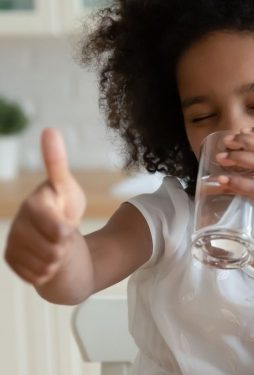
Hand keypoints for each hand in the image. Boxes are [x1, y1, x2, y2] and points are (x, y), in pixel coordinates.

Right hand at [4, 128, 85, 285]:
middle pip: (54, 251)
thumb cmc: (64, 208)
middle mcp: (17, 222)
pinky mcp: (11, 259)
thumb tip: (49, 130)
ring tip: (55, 247)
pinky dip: (47, 272)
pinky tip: (46, 259)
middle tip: (63, 237)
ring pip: (45, 265)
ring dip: (57, 260)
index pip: (60, 230)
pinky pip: (36, 276)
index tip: (69, 226)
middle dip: (64, 247)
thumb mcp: (68, 188)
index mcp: (33, 204)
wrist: (57, 235)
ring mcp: (12, 242)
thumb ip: (56, 163)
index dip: (68, 232)